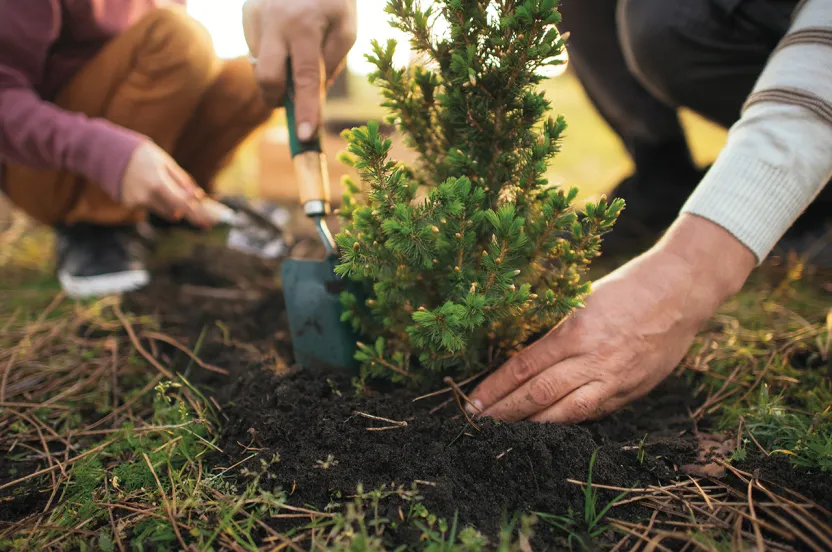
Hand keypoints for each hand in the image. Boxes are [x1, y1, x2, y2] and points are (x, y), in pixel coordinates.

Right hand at [121, 141, 213, 227]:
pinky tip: (144, 184)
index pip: (182, 204)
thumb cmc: (143, 155)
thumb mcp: (166, 162)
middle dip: (183, 209)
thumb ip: (182, 181)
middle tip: (193, 206)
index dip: (196, 215)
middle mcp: (146, 196)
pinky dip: (153, 199)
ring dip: (169, 204)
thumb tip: (197, 197)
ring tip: (159, 184)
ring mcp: (135, 202)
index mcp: (158, 183)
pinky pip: (149, 206)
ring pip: (162, 211)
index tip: (207, 224)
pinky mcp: (129, 204)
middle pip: (174, 212)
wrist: (108, 152)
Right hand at [243, 0, 356, 139]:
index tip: (304, 135)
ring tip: (296, 46)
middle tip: (289, 99)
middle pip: (267, 78)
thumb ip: (330, 64)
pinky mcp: (246, 12)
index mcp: (305, 27)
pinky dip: (272, 52)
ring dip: (279, 69)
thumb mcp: (346, 28)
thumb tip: (310, 96)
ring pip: (260, 65)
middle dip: (277, 97)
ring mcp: (255, 16)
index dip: (304, 109)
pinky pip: (256, 48)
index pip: (304, 79)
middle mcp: (274, 22)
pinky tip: (284, 33)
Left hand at [468, 215, 756, 422]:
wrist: (682, 292)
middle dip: (505, 412)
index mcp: (576, 331)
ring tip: (507, 432)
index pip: (524, 367)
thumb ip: (555, 331)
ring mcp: (614, 379)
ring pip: (566, 414)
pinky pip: (593, 413)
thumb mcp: (582, 300)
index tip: (474, 401)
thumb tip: (520, 359)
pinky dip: (566, 421)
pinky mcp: (631, 391)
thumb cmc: (628, 287)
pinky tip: (546, 425)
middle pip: (539, 395)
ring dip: (532, 426)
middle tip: (479, 423)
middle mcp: (594, 360)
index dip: (496, 388)